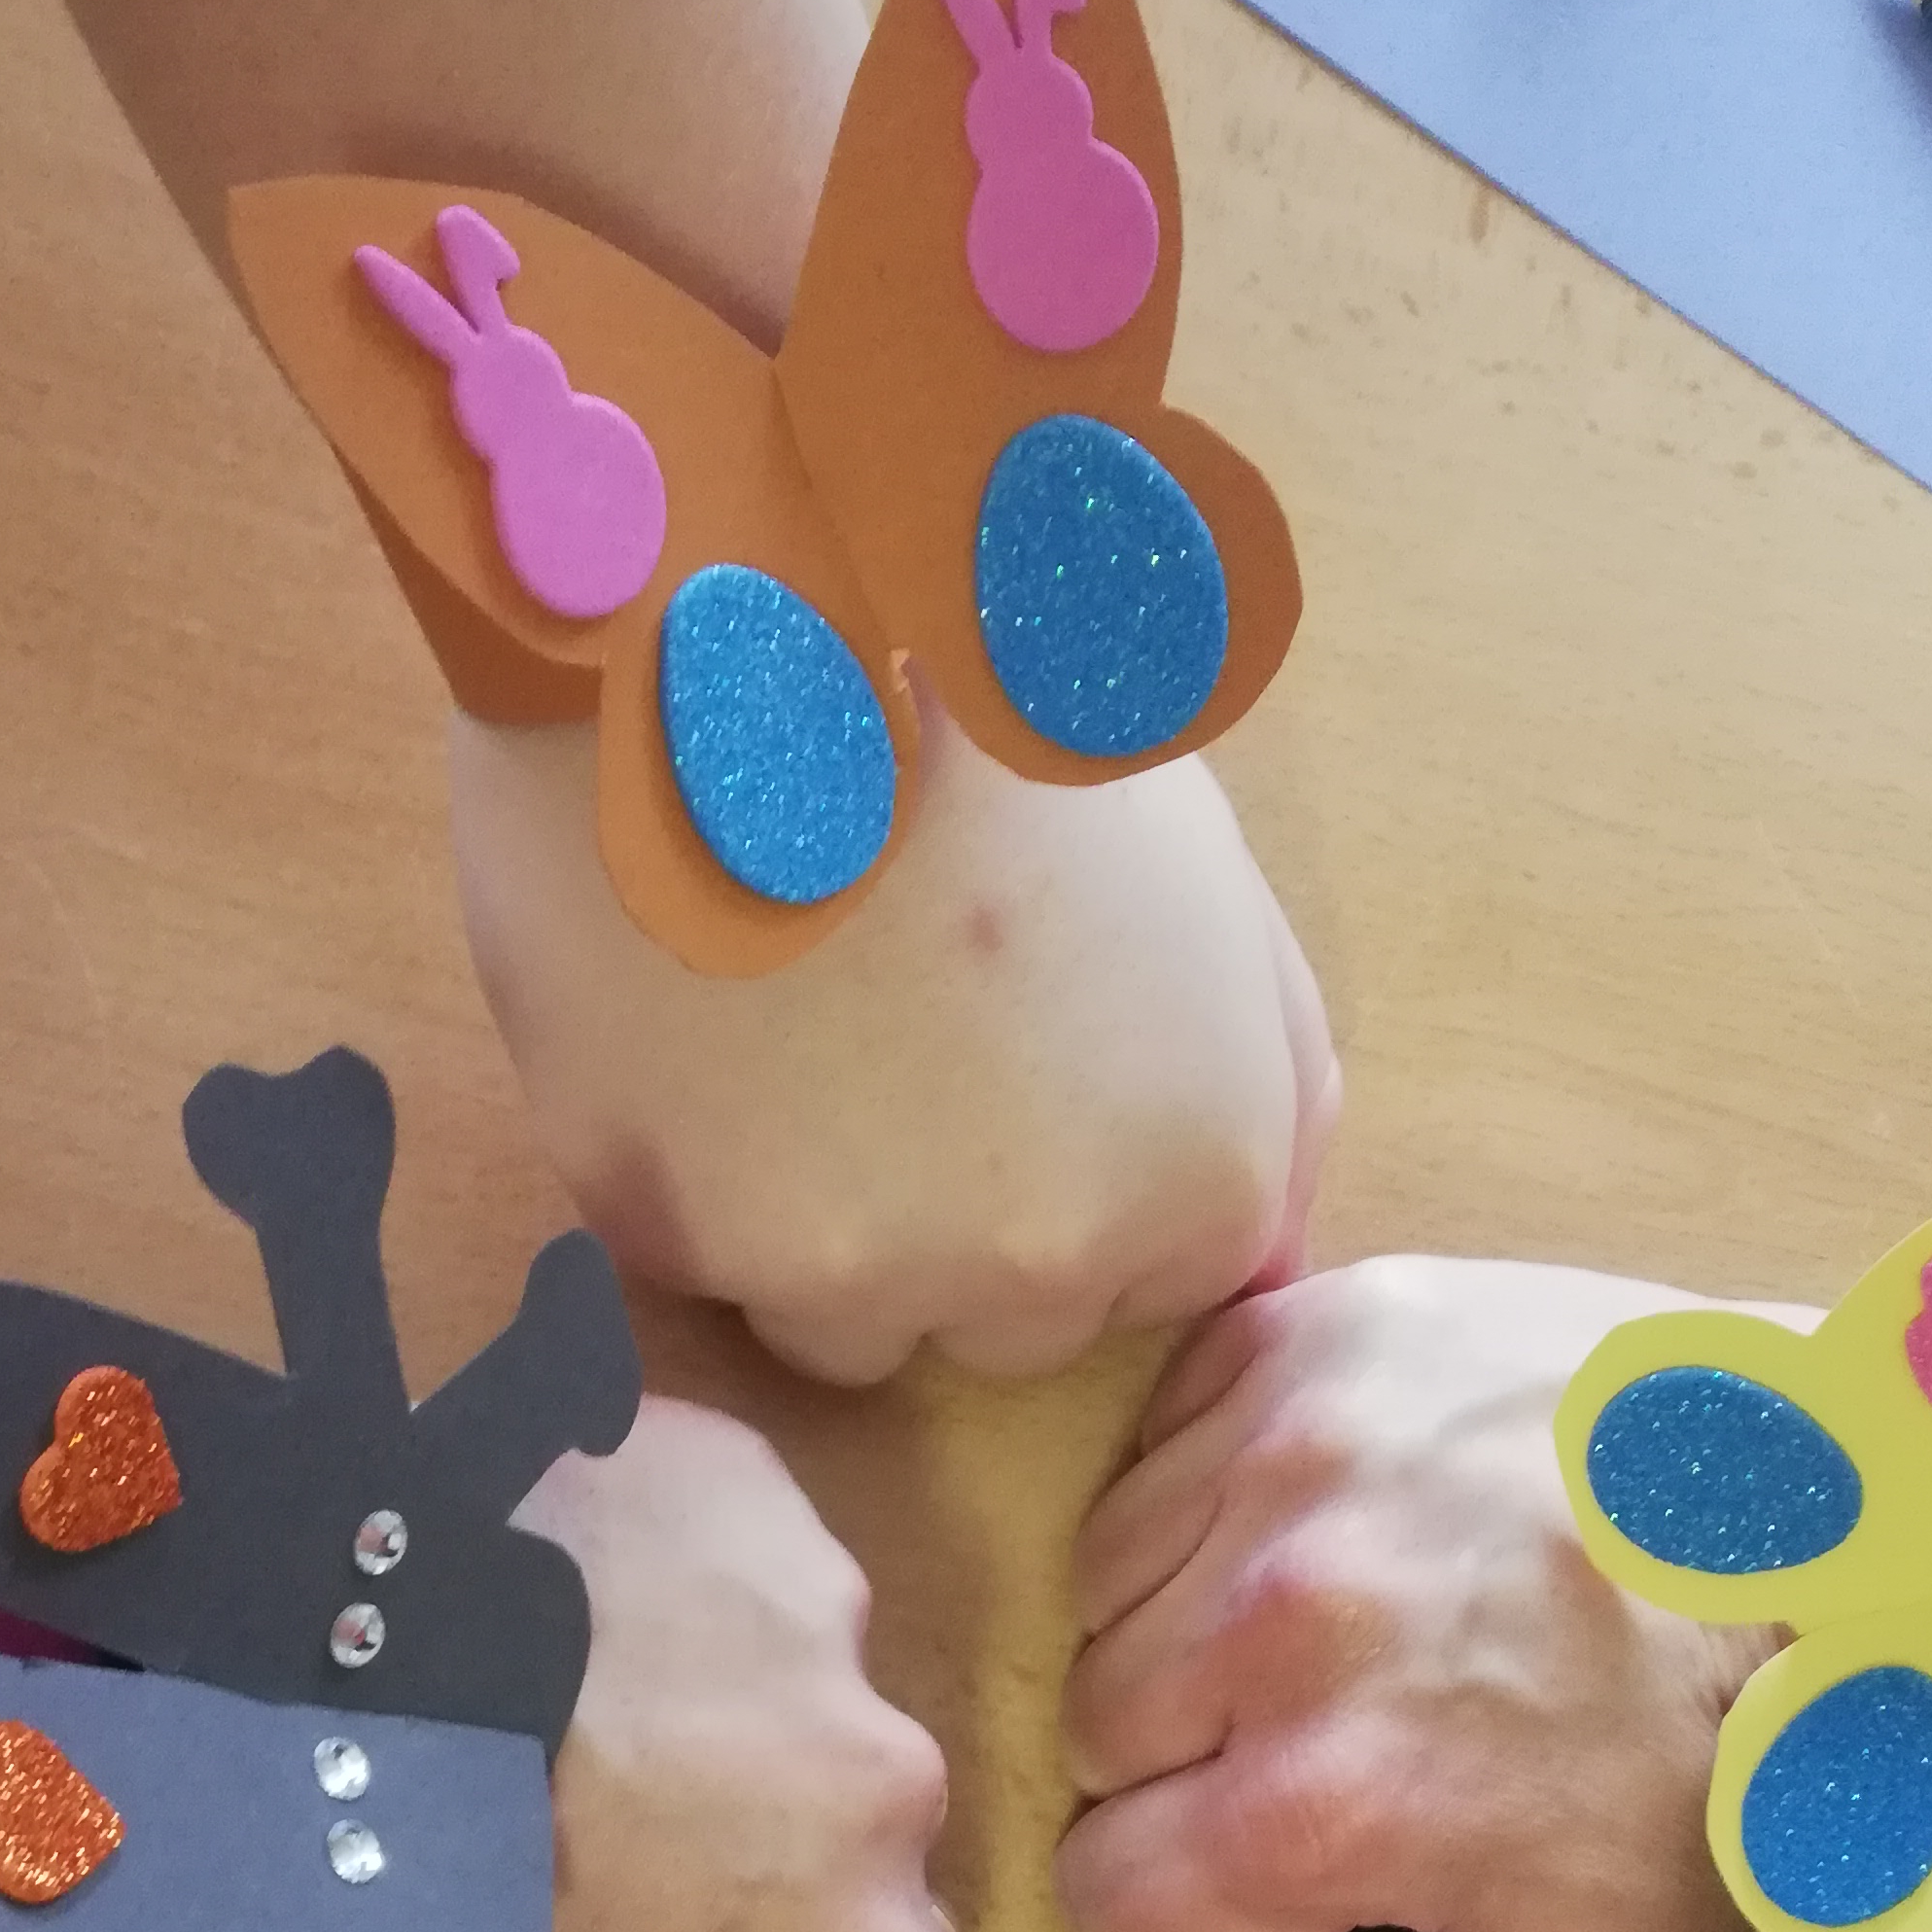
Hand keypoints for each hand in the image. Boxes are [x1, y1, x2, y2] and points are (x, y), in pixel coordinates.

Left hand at [280, 1399, 950, 1931]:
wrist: (209, 1710)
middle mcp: (886, 1779)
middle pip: (817, 1837)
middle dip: (700, 1855)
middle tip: (509, 1856)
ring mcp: (812, 1604)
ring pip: (768, 1685)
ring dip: (660, 1712)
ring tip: (478, 1729)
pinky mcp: (724, 1469)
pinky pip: (703, 1551)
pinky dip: (614, 1586)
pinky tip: (484, 1620)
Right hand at [453, 702, 1339, 1384]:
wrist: (769, 607)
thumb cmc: (1012, 710)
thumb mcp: (1217, 886)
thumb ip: (1262, 1087)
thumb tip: (1253, 1240)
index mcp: (1197, 1189)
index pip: (1158, 1279)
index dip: (1086, 1167)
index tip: (1023, 1047)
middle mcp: (1037, 1275)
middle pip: (1008, 1325)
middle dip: (965, 1213)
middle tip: (894, 1023)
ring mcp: (845, 1276)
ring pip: (845, 1322)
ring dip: (821, 1216)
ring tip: (782, 1022)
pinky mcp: (669, 1242)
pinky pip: (694, 1253)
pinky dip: (689, 1165)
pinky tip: (685, 1006)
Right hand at [1052, 1258, 1775, 1931]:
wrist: (1861, 1535)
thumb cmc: (1718, 1787)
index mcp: (1324, 1806)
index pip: (1105, 1897)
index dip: (1194, 1911)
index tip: (1295, 1878)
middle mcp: (1269, 1618)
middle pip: (1094, 1741)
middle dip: (1192, 1772)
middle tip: (1351, 1749)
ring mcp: (1286, 1452)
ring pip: (1110, 1593)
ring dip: (1195, 1633)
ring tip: (1362, 1635)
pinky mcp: (1310, 1332)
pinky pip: (1163, 1454)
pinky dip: (1222, 1505)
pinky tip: (1358, 1529)